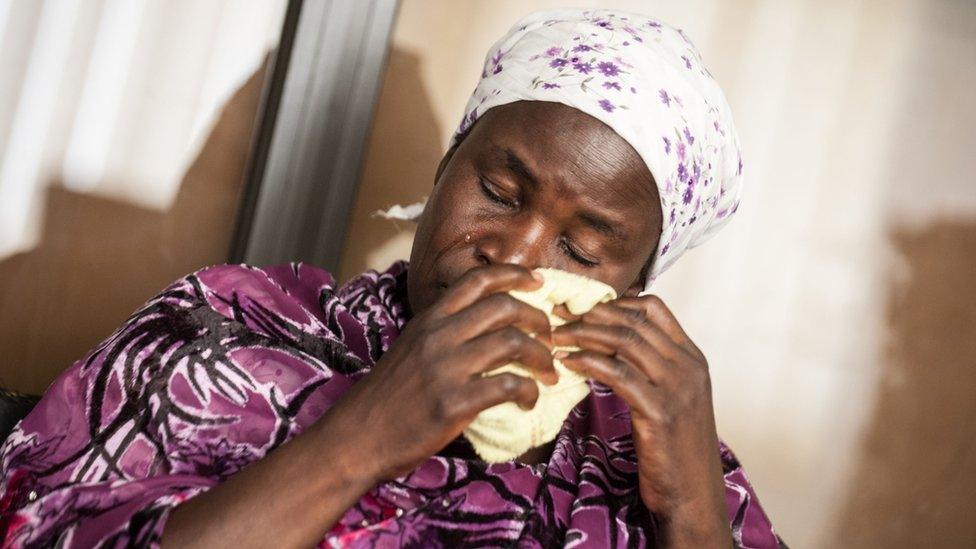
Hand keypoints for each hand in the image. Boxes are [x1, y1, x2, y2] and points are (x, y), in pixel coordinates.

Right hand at [330, 264, 557, 481]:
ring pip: (513, 342)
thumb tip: (484, 325)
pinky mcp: (454, 402)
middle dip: (539, 319)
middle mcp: (438, 336)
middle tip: (551, 337)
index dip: (514, 274)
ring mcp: (446, 368)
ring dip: (542, 357)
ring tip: (549, 372)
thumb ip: (442, 332)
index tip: (539, 281)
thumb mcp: (410, 348)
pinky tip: (529, 401)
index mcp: (429, 319)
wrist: (357, 438)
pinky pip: (508, 385)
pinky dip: (529, 392)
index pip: (477, 280)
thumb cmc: (387, 397)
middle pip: (504, 307)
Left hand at [552, 295, 730, 547]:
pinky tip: (567, 362)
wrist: (694, 493)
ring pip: (624, 342)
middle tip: (558, 315)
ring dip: (583, 334)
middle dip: (590, 315)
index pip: (654, 308)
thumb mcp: (671, 398)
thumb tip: (609, 345)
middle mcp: (688, 367)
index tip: (582, 308)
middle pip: (634, 322)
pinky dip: (588, 362)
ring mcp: (677, 387)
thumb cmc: (676, 448)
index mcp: (692, 358)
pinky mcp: (660, 411)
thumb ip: (650, 368)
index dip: (614, 303)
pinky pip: (618, 373)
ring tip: (556, 336)